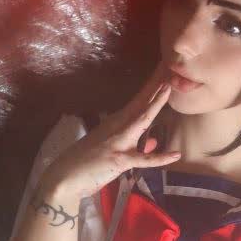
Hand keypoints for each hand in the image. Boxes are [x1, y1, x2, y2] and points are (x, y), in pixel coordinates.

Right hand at [46, 61, 180, 202]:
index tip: (164, 69)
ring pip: (141, 119)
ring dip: (156, 103)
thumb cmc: (86, 164)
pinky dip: (159, 158)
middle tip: (169, 62)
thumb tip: (152, 142)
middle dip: (156, 82)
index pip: (139, 100)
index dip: (152, 85)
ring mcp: (118, 141)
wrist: (65, 177)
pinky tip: (176, 154)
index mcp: (117, 122)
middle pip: (141, 101)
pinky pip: (143, 159)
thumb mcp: (113, 150)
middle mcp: (117, 126)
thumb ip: (135, 147)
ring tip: (169, 85)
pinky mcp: (119, 159)